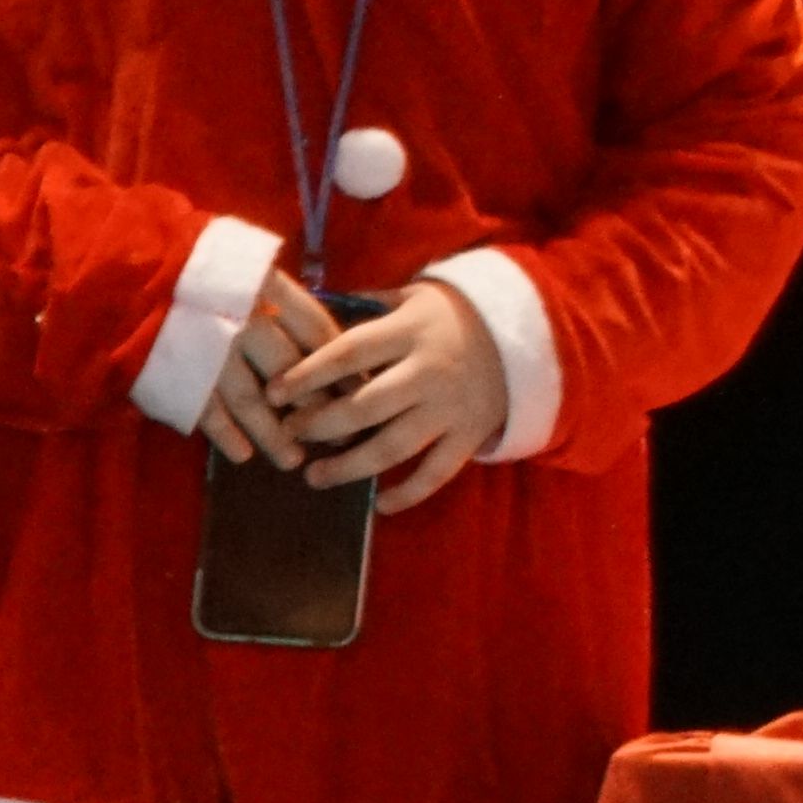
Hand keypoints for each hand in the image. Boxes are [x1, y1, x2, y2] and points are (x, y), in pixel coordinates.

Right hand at [195, 269, 348, 470]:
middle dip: (316, 405)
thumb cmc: (181, 269)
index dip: (340, 361)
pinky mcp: (176, 372)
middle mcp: (240, 318)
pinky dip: (225, 435)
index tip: (362, 388)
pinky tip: (242, 456)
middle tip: (340, 436)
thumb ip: (267, 293)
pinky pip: (207, 411)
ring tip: (293, 460)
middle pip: (290, 368)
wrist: (117, 272)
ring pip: (251, 398)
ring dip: (274, 432)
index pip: (314, 328)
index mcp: (260, 286)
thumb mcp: (231, 267)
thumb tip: (312, 330)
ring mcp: (207, 348)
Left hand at [272, 278, 509, 508]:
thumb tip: (305, 304)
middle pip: (364, 406)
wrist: (529, 331)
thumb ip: (366, 308)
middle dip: (319, 425)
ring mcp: (450, 407)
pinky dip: (409, 494)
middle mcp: (428, 371)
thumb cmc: (452, 316)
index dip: (307, 374)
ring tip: (314, 477)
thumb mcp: (413, 298)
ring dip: (349, 467)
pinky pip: (437, 472)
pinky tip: (380, 504)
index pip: (348, 352)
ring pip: (393, 447)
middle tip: (290, 435)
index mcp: (409, 332)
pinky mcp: (471, 434)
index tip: (273, 393)